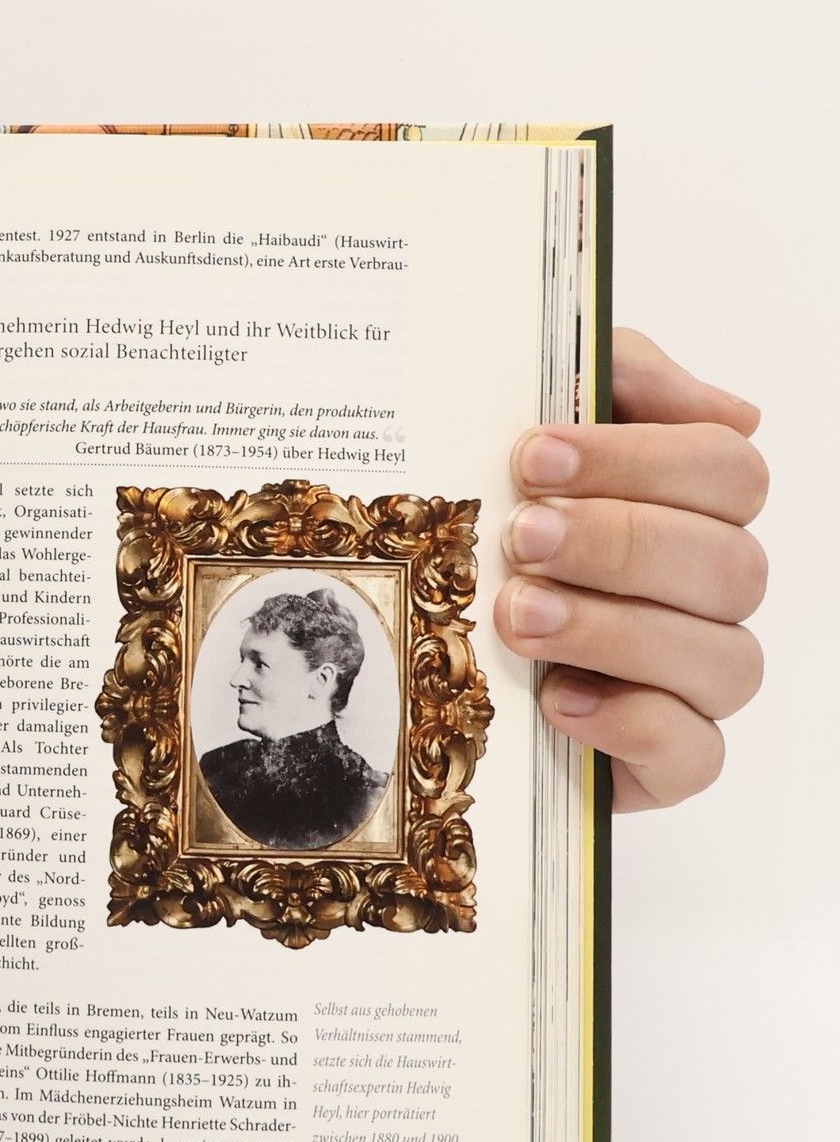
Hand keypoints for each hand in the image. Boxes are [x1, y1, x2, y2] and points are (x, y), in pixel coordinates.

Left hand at [495, 329, 765, 809]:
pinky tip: (557, 698)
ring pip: (725, 659)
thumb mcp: (527, 426)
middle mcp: (708, 595)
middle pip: (732, 563)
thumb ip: (616, 379)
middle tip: (521, 537)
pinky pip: (695, 754)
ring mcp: (693, 682)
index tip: (536, 458)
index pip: (726, 471)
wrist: (410, 649)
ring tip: (518, 614)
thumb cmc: (482, 524)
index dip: (641, 459)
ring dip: (617, 629)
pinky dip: (632, 725)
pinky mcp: (662, 762)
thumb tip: (730, 410)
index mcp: (691, 509)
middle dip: (620, 543)